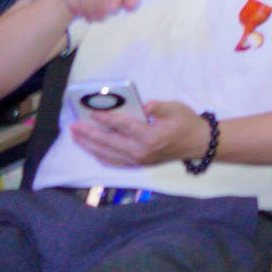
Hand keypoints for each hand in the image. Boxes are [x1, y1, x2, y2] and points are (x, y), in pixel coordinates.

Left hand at [68, 94, 204, 169]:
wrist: (197, 144)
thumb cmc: (187, 123)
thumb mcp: (176, 108)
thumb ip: (157, 106)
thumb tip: (141, 106)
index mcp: (151, 137)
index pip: (123, 127)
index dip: (106, 119)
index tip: (92, 113)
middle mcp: (140, 152)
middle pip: (109, 143)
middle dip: (89, 134)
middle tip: (74, 126)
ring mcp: (137, 161)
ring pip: (107, 155)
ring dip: (89, 146)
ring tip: (76, 136)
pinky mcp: (136, 165)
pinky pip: (112, 162)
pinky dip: (98, 155)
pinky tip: (90, 148)